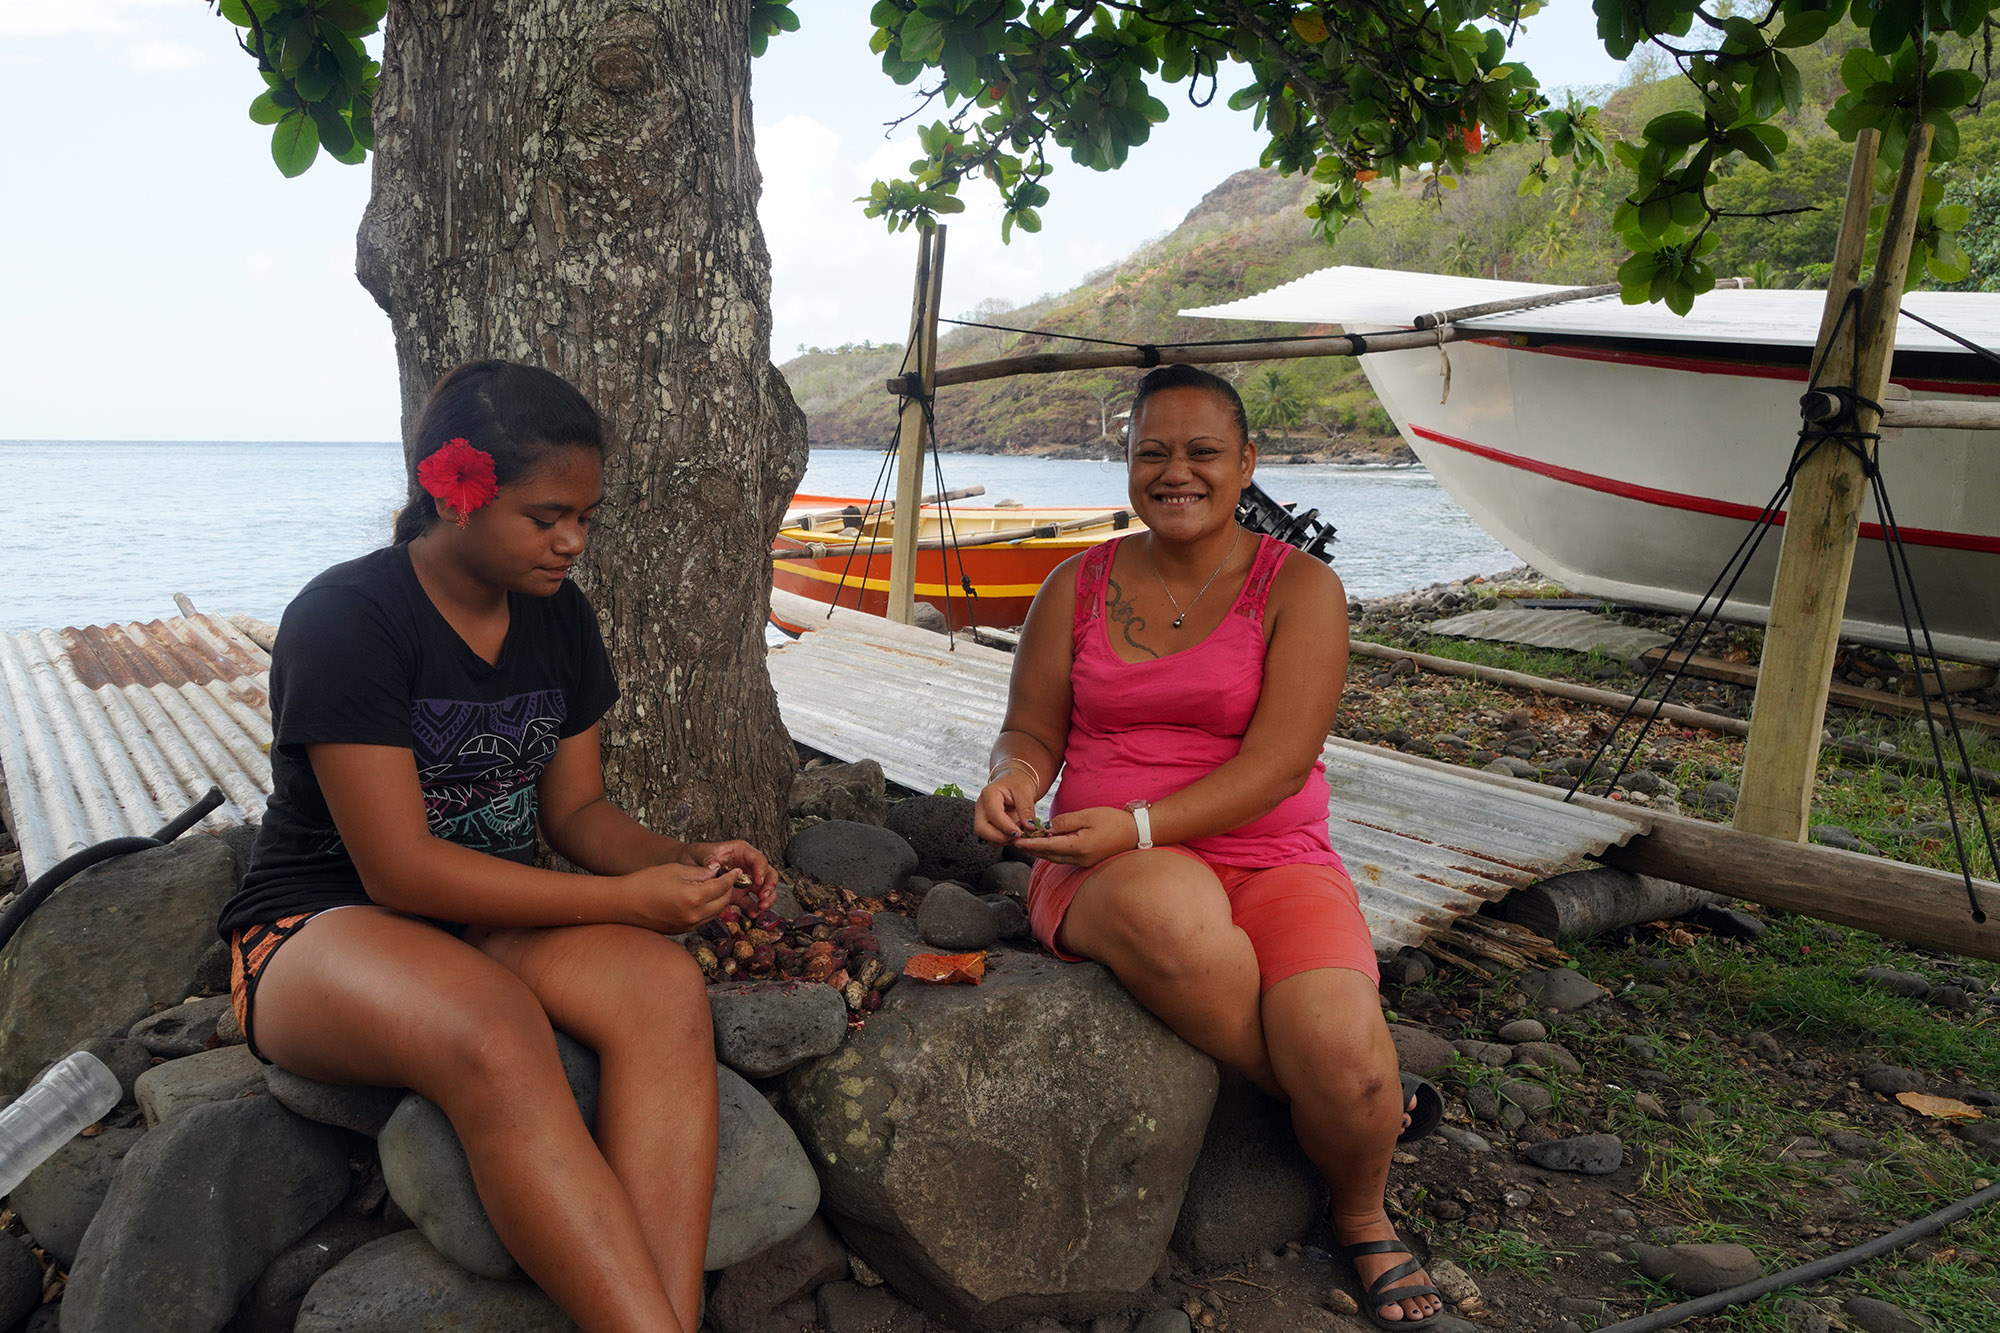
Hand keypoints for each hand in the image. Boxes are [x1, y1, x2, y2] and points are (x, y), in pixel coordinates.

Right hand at [621, 861, 740, 933]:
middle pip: (723, 903)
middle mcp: (694, 915)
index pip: (722, 886)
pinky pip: (703, 919)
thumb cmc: (645, 882)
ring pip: (714, 913)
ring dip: (719, 900)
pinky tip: (702, 899)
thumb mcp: (675, 870)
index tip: (736, 871)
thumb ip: (700, 872)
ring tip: (716, 888)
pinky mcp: (681, 931)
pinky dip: (707, 909)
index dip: (731, 877)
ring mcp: (688, 926)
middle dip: (728, 889)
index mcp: (694, 897)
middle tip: (728, 878)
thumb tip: (717, 871)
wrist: (623, 903)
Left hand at [682, 840, 776, 913]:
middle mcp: (747, 865)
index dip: (761, 870)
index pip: (758, 859)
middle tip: (764, 897)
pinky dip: (753, 908)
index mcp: (741, 852)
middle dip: (769, 886)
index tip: (759, 881)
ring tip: (761, 907)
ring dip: (766, 899)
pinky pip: (751, 901)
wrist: (687, 865)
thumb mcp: (702, 854)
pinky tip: (752, 913)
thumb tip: (716, 868)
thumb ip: (710, 861)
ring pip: (763, 889)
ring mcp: (744, 880)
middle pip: (767, 874)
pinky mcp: (739, 893)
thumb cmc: (696, 855)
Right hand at [973, 773, 1039, 843]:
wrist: (1016, 782)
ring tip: (1019, 833)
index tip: (1018, 833)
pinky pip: (993, 838)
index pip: (993, 814)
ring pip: (986, 836)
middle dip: (999, 837)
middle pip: (981, 828)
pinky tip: (1015, 834)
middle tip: (1017, 837)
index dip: (1005, 826)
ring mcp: (983, 817)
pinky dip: (1004, 840)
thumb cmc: (1018, 783)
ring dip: (1003, 839)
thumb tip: (1029, 826)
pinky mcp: (989, 825)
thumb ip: (1027, 809)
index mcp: (989, 794)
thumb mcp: (1025, 792)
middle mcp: (982, 806)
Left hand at [1011, 805, 1142, 867]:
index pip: (1048, 846)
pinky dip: (1052, 851)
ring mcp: (1083, 862)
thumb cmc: (1113, 821)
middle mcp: (1079, 858)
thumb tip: (1047, 827)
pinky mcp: (1087, 860)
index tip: (1016, 840)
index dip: (1030, 843)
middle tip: (1016, 840)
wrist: (1136, 832)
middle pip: (1048, 855)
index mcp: (1078, 847)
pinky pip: (1064, 858)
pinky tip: (1047, 844)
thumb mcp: (1088, 816)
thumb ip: (1065, 822)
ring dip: (1041, 851)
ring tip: (1027, 842)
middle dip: (1032, 849)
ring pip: (1055, 858)